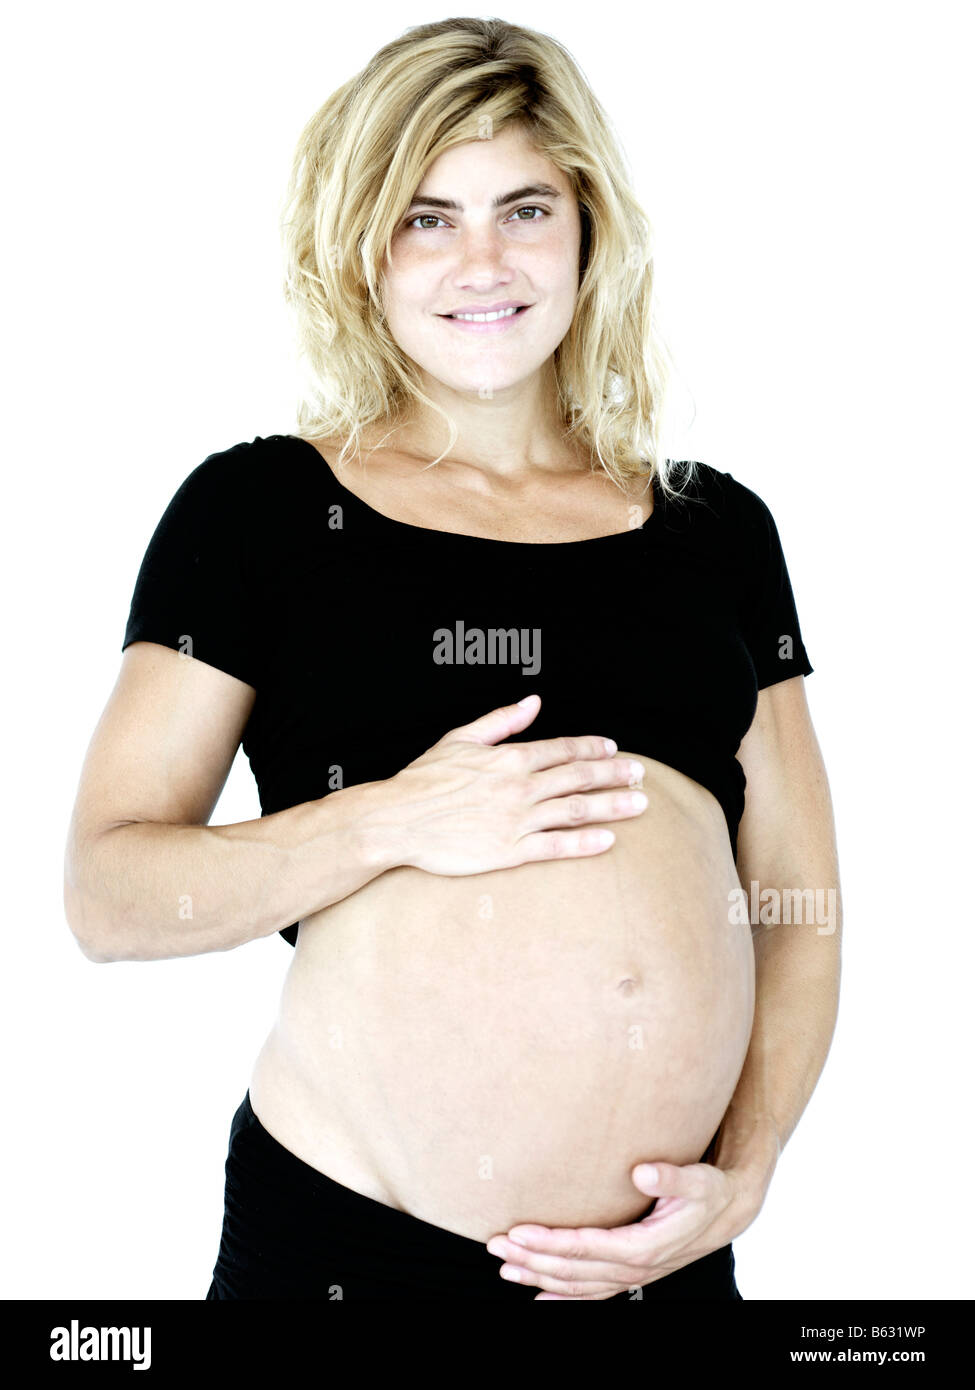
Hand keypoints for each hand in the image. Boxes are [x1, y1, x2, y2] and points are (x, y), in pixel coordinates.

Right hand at [381, 693, 647, 875]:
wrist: (396, 819)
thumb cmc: (424, 779)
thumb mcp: (461, 739)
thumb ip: (502, 720)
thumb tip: (533, 701)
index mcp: (509, 757)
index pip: (563, 749)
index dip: (593, 747)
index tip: (615, 749)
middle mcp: (519, 787)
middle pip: (578, 777)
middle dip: (614, 774)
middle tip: (641, 774)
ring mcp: (516, 820)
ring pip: (575, 810)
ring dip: (611, 806)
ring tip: (640, 805)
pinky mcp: (509, 852)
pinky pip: (555, 846)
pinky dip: (584, 843)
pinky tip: (609, 840)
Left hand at [485, 1158, 766, 1299]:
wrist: (726, 1211)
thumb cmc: (707, 1189)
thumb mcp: (696, 1179)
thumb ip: (670, 1175)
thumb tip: (642, 1171)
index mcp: (646, 1245)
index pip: (588, 1247)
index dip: (552, 1242)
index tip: (518, 1232)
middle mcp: (636, 1266)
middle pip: (575, 1270)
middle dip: (533, 1260)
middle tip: (495, 1247)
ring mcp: (632, 1274)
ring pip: (578, 1285)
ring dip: (539, 1277)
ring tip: (504, 1268)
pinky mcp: (629, 1272)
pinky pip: (592, 1292)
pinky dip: (563, 1296)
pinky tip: (537, 1296)